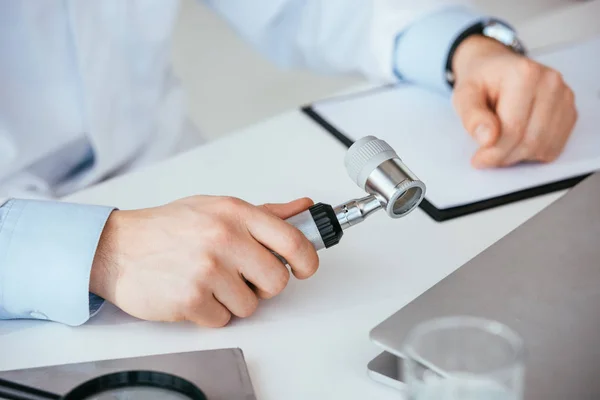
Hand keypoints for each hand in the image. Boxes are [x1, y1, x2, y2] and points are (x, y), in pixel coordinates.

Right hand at [89, 196, 317, 326]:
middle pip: (277, 281)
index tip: (303, 268)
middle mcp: (224, 238)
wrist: (116, 247)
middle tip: (243, 277)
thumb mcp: (216, 209)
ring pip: (250, 305)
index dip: (307, 260)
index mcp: (235, 213)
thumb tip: (303, 208)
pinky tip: (193, 293)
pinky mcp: (191, 299)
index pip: (293, 239)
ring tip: (209, 282)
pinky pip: (223, 319)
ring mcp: (207, 270)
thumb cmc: (167, 228)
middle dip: (263, 286)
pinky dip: (210, 313)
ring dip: (233, 300)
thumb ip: (265, 213)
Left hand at [451, 35, 577, 168]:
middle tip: (486, 157)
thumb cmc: (481, 81)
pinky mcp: (569, 112)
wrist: (496, 69)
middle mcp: (550, 83)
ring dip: (518, 156)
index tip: (478, 160)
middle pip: (530, 141)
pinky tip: (516, 141)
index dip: (493, 152)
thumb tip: (487, 139)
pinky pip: (554, 147)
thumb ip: (472, 117)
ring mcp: (564, 98)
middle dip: (504, 156)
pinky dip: (532, 153)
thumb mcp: (464, 94)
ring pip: (544, 147)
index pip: (513, 129)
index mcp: (524, 74)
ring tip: (500, 145)